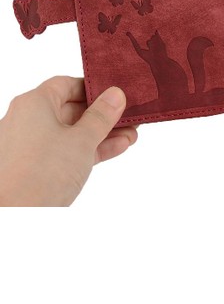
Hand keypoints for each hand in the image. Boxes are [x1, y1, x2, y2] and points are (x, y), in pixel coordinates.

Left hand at [0, 76, 137, 205]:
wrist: (12, 219)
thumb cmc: (40, 174)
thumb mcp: (82, 140)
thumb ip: (102, 116)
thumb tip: (115, 94)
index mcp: (34, 103)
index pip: (66, 84)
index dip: (93, 87)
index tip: (115, 93)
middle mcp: (28, 120)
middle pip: (71, 108)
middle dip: (104, 114)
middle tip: (130, 115)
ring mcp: (31, 145)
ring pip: (72, 132)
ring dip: (102, 134)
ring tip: (131, 135)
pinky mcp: (35, 168)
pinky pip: (67, 151)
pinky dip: (90, 149)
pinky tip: (117, 148)